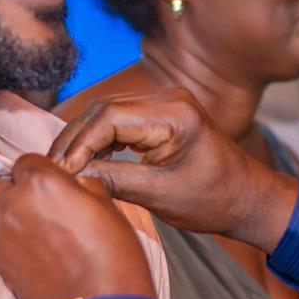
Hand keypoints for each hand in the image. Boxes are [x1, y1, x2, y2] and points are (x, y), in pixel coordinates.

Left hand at [0, 154, 157, 298]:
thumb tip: (74, 184)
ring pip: (0, 214)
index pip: (27, 160)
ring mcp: (3, 238)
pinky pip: (4, 243)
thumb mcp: (109, 208)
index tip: (58, 183)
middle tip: (48, 205)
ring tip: (48, 233)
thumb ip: (82, 187)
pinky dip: (18, 243)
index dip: (44, 171)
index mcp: (41, 183)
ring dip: (18, 216)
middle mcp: (14, 206)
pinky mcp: (1, 266)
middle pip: (3, 185)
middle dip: (21, 190)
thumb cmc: (115, 259)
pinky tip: (44, 257)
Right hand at [48, 89, 298, 248]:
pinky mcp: (161, 114)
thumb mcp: (159, 195)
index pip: (109, 118)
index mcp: (174, 114)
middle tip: (52, 169)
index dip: (79, 143)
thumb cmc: (212, 200)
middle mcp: (168, 98)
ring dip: (83, 137)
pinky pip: (120, 119)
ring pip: (108, 112)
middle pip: (104, 109)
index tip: (60, 171)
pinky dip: (99, 138)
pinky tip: (85, 160)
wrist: (247, 198)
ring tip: (62, 166)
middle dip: (74, 139)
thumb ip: (114, 180)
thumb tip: (71, 176)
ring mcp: (165, 103)